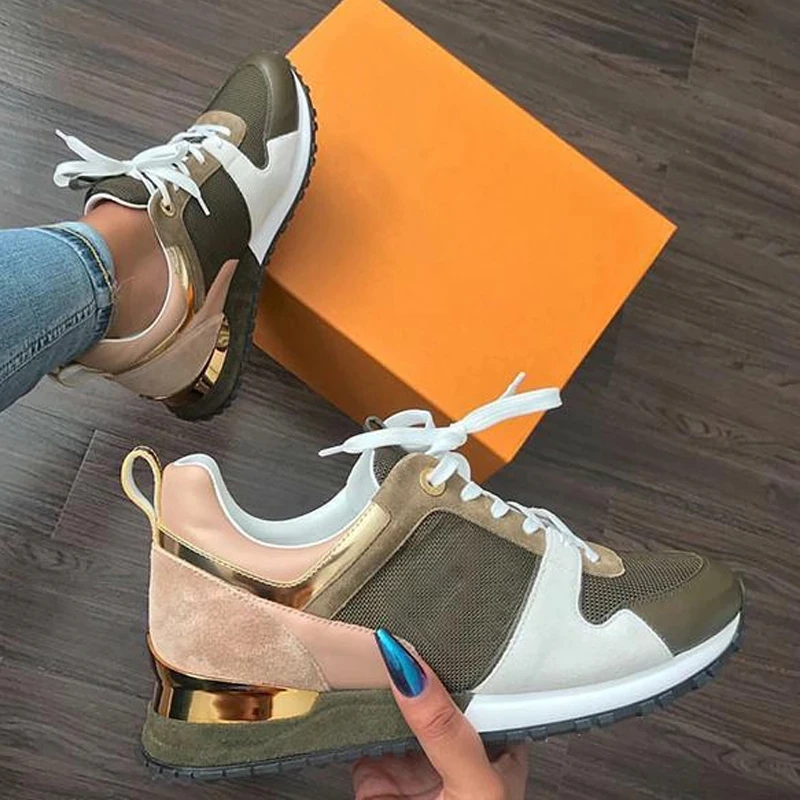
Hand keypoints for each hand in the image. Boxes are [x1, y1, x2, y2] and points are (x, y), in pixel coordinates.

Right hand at [352, 629, 527, 798]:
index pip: (477, 683)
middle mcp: (451, 747)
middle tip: (392, 620)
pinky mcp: (374, 774)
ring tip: (366, 641)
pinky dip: (348, 708)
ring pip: (391, 707)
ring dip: (377, 681)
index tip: (433, 616)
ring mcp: (412, 760)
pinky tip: (345, 681)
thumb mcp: (476, 784)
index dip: (458, 651)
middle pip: (428, 691)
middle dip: (410, 661)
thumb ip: (446, 729)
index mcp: (493, 744)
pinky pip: (357, 732)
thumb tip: (413, 673)